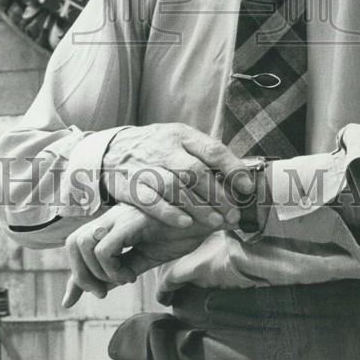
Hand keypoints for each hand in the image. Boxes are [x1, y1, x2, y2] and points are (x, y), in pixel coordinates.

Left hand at [62, 203, 210, 306]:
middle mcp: (113, 217)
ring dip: (97, 272)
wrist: (208, 219)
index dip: (76, 273)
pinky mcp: (134, 221)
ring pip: (85, 243)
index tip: (97, 293)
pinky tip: (133, 274)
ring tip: (122, 279)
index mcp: (113, 224)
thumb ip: (119, 270)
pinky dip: (113, 268)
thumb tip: (99, 290)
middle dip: (81, 275)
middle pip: (74, 242)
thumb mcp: (143, 258)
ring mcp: (122, 216)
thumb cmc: (179, 234)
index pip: (76, 243)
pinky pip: (105, 248)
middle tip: (104, 292)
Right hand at [101, 123, 254, 229]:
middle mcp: (165, 149)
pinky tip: (186, 224)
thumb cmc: (156, 148)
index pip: (212, 149)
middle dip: (218, 195)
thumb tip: (239, 175)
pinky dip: (170, 213)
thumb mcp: (180, 140)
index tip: (247, 187)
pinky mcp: (131, 187)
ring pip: (175, 188)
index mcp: (182, 135)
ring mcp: (147, 168)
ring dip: (198, 208)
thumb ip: (205, 154)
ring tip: (216, 223)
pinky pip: (151, 201)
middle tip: (233, 214)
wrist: (113, 150)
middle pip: (195, 172)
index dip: (232, 169)